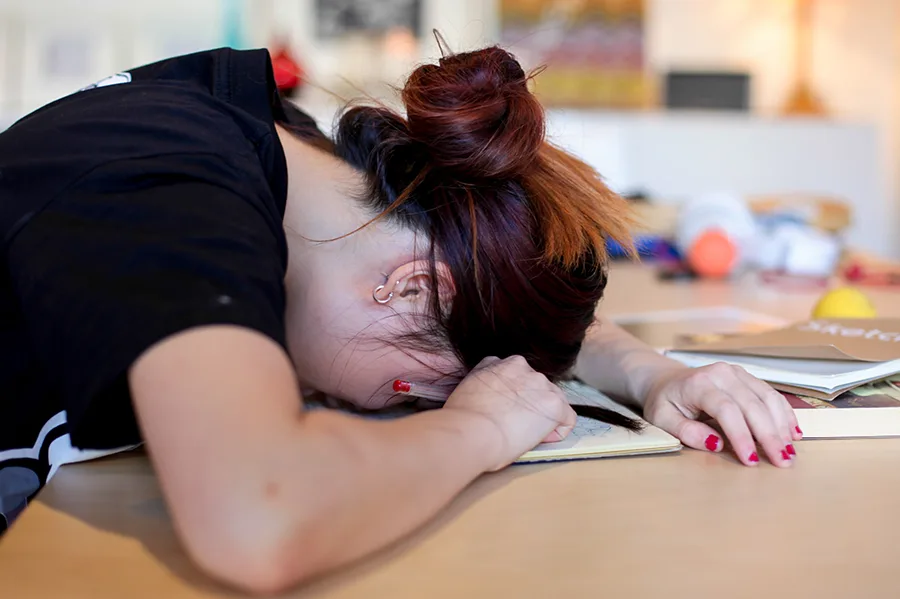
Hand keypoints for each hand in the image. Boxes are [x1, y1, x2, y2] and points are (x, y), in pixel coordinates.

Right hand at [444, 356, 576, 471]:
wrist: (472, 431)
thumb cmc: (462, 418)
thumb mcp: (468, 386)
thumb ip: (482, 381)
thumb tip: (488, 393)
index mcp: (499, 362)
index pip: (515, 376)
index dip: (513, 397)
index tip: (505, 412)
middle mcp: (522, 367)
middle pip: (536, 387)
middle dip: (530, 406)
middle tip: (513, 426)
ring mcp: (540, 384)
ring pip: (552, 401)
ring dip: (543, 418)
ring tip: (523, 435)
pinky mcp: (554, 404)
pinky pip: (566, 419)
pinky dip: (557, 431)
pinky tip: (538, 439)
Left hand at [641, 363, 801, 466]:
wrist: (665, 381)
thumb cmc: (664, 402)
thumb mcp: (663, 420)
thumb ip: (686, 431)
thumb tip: (715, 444)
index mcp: (699, 383)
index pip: (726, 410)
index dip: (741, 436)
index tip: (751, 461)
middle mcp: (721, 373)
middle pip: (752, 405)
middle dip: (769, 435)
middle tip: (782, 461)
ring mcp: (736, 373)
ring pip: (767, 399)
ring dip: (781, 426)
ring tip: (789, 452)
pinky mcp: (746, 377)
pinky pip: (770, 395)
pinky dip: (784, 414)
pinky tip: (792, 433)